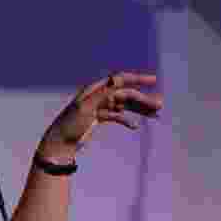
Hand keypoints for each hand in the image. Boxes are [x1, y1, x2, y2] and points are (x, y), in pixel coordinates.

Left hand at [37, 70, 161, 160]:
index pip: (121, 79)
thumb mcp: (86, 108)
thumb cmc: (70, 124)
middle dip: (143, 100)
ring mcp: (100, 107)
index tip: (154, 80)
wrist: (60, 142)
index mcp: (96, 89)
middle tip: (159, 107)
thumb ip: (103, 94)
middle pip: (126, 94)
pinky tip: (134, 126)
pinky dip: (126, 120)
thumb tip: (116, 80)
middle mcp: (100, 96)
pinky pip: (117, 116)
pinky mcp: (100, 118)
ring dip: (139, 109)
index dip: (138, 78)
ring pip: (124, 105)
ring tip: (155, 115)